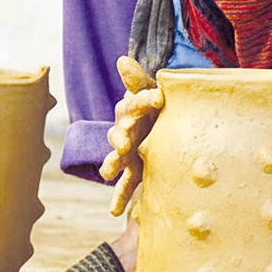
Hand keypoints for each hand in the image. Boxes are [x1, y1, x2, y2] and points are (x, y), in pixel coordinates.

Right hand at [99, 56, 163, 215]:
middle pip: (118, 134)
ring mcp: (127, 155)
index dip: (143, 101)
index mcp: (131, 111)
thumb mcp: (152, 93)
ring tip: (110, 171)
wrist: (161, 129)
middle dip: (121, 137)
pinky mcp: (134, 173)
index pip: (135, 104)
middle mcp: (125, 133)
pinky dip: (119, 199)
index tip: (157, 98)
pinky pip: (124, 187)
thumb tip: (122, 59)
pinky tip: (115, 212)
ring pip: (115, 160)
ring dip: (112, 165)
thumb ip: (138, 81)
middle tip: (126, 141)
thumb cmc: (156, 109)